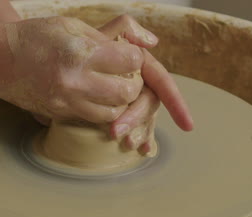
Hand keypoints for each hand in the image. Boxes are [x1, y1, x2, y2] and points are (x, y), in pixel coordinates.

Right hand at [0, 16, 156, 122]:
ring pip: (113, 113)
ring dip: (119, 102)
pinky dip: (101, 111)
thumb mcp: (73, 25)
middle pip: (127, 93)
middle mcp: (76, 80)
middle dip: (133, 84)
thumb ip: (113, 32)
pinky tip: (94, 97)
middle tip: (125, 76)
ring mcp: (67, 102)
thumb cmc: (36, 37)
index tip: (128, 56)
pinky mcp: (60, 115)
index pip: (132, 61)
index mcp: (81, 52)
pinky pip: (93, 120)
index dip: (135, 58)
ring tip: (110, 88)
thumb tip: (151, 42)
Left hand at [98, 15, 193, 154]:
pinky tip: (142, 150)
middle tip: (115, 131)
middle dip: (136, 119)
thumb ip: (125, 31)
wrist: (65, 63)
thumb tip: (152, 43)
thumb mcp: (102, 36)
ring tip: (126, 143)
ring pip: (144, 119)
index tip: (186, 125)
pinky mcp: (125, 111)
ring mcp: (133, 99)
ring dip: (138, 131)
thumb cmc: (85, 49)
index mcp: (140, 65)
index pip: (162, 83)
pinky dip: (142, 139)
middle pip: (148, 104)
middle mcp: (140, 82)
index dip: (176, 103)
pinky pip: (137, 127)